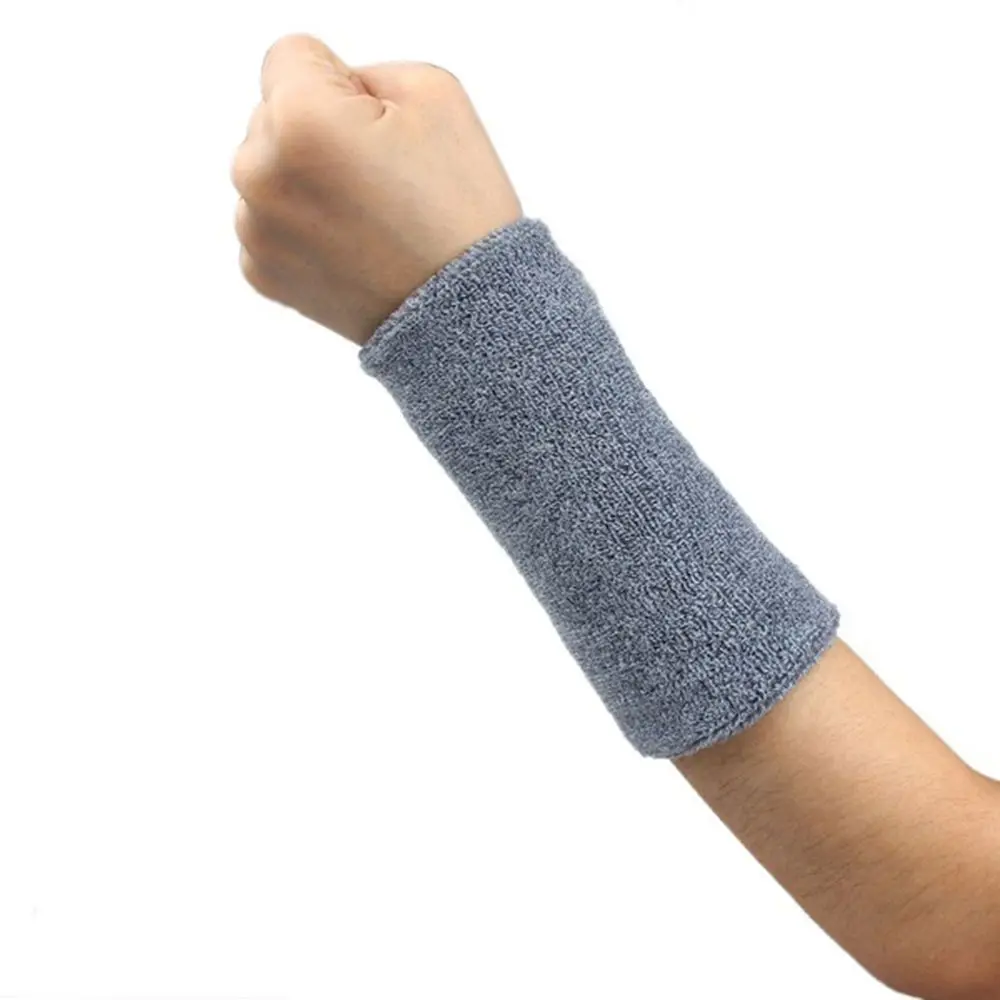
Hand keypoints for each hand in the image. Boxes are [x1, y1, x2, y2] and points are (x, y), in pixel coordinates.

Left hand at [231, 34, 522, 344]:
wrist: (468, 315)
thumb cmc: (460, 209)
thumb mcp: (434, 92)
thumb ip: (360, 70)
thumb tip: (322, 89)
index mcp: (299, 117)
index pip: (291, 54)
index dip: (341, 81)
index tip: (378, 127)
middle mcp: (259, 172)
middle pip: (273, 113)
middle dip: (320, 131)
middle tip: (382, 179)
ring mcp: (255, 229)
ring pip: (270, 170)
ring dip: (307, 181)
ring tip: (369, 218)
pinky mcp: (261, 273)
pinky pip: (271, 222)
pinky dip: (304, 228)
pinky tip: (352, 247)